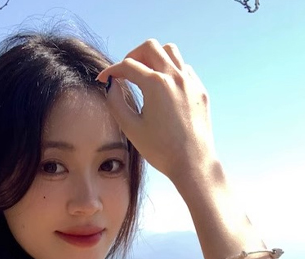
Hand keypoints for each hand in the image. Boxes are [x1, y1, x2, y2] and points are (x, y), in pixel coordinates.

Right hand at [96, 40, 217, 186]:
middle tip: (126, 72)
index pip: (128, 66)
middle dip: (133, 56)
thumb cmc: (161, 150)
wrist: (193, 164)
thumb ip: (116, 102)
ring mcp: (191, 82)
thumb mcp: (131, 128)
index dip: (112, 71)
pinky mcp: (200, 91)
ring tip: (146, 74)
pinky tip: (164, 88)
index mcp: (156, 84)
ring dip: (155, 57)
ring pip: (170, 52)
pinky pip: (184, 69)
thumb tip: (111, 85)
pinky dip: (171, 70)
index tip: (104, 79)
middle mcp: (175, 77)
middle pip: (150, 48)